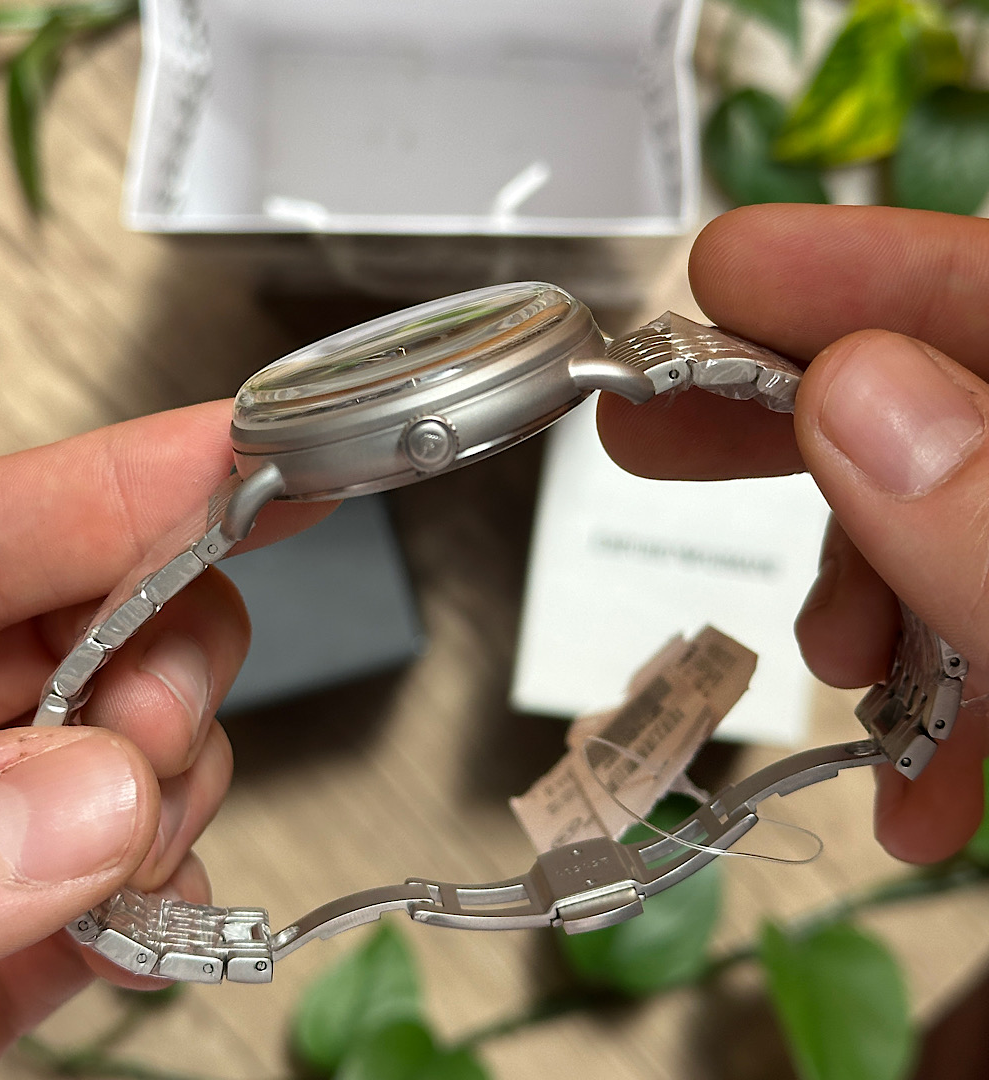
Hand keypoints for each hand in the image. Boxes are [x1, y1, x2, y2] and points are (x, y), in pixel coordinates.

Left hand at [0, 400, 331, 1078]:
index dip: (158, 473)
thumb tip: (89, 805)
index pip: (18, 516)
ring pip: (151, 746)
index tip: (271, 448)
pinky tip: (142, 926)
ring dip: (167, 800)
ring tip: (112, 873)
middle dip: (167, 670)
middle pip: (122, 619)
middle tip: (143, 738)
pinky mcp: (3, 925)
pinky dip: (165, 901)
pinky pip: (134, 877)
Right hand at [598, 204, 988, 865]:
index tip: (718, 275)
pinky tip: (909, 786)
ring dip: (865, 602)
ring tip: (834, 670)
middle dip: (792, 421)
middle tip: (652, 431)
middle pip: (935, 397)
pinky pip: (979, 644)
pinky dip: (928, 716)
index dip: (853, 268)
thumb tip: (858, 400)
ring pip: (944, 528)